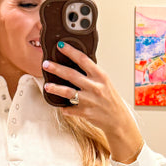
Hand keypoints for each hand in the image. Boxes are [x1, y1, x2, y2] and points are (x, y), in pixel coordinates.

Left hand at [42, 43, 143, 162]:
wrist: (118, 119)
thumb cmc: (111, 99)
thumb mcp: (105, 82)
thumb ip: (92, 74)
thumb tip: (75, 63)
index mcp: (100, 76)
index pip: (83, 60)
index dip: (70, 51)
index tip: (61, 46)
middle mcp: (95, 87)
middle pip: (71, 75)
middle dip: (57, 68)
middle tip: (46, 64)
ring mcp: (89, 100)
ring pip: (68, 92)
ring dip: (55, 88)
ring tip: (47, 86)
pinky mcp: (85, 112)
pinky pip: (69, 109)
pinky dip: (64, 108)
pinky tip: (60, 106)